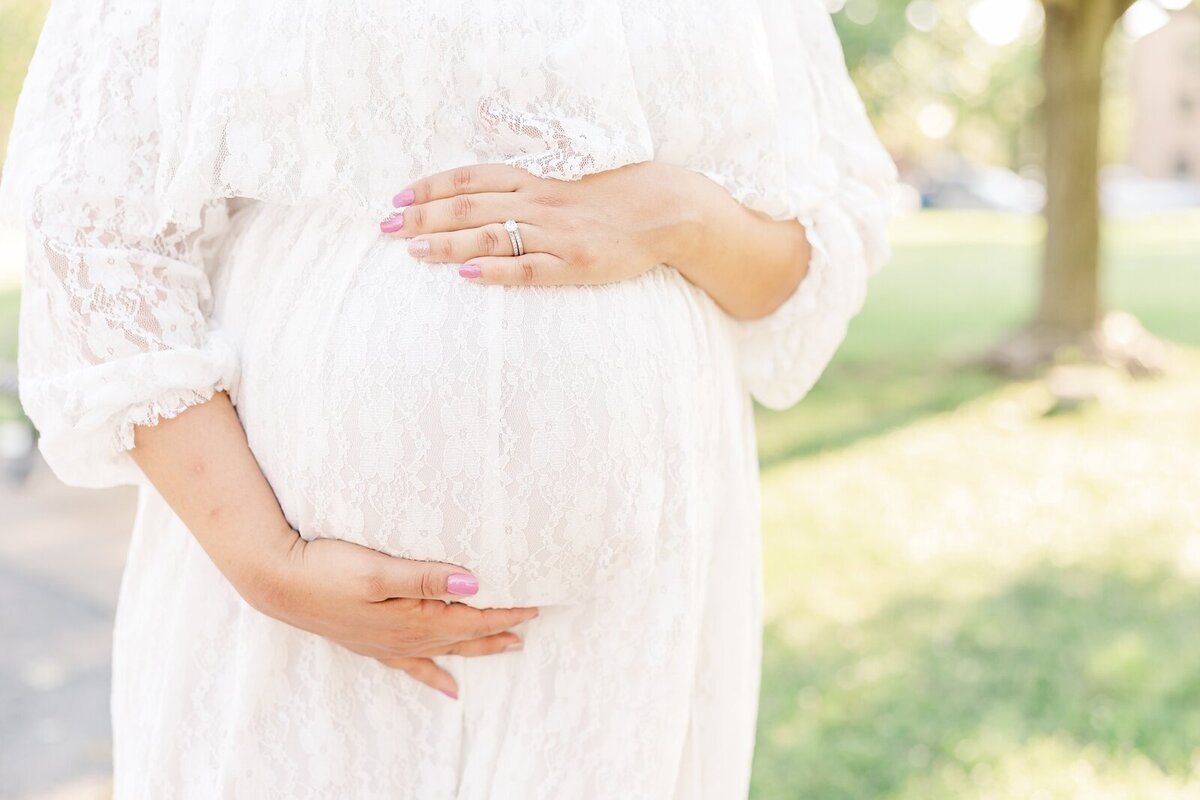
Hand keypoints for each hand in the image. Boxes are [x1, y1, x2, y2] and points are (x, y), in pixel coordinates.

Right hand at [244, 528, 537, 699]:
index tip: (534, 607)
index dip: (504, 613)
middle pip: (463, 637)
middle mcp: (404, 636)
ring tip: (505, 650)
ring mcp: (386, 642)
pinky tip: (447, 686)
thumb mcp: (378, 568)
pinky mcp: (368, 641)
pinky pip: (412, 665)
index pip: (471, 618)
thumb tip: (473, 584)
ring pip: (443, 650)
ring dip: (475, 648)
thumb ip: (426, 577)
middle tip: (529, 630)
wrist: (276, 582)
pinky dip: (433, 675)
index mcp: (411, 618)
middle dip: (498, 632)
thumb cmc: (325, 569)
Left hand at [379, 161, 701, 285]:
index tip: (397, 200)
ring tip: (412, 252)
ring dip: (447, 243)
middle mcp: (540, 202)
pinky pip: (527, 269)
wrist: (669, 209)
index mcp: (536, 179)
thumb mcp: (568, 177)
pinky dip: (493, 271)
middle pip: (469, 207)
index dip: (430, 188)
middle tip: (385, 230)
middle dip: (423, 218)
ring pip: (491, 236)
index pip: (470, 179)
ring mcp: (557, 234)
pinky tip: (464, 274)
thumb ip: (528, 182)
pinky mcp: (576, 265)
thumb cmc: (616, 194)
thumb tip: (485, 190)